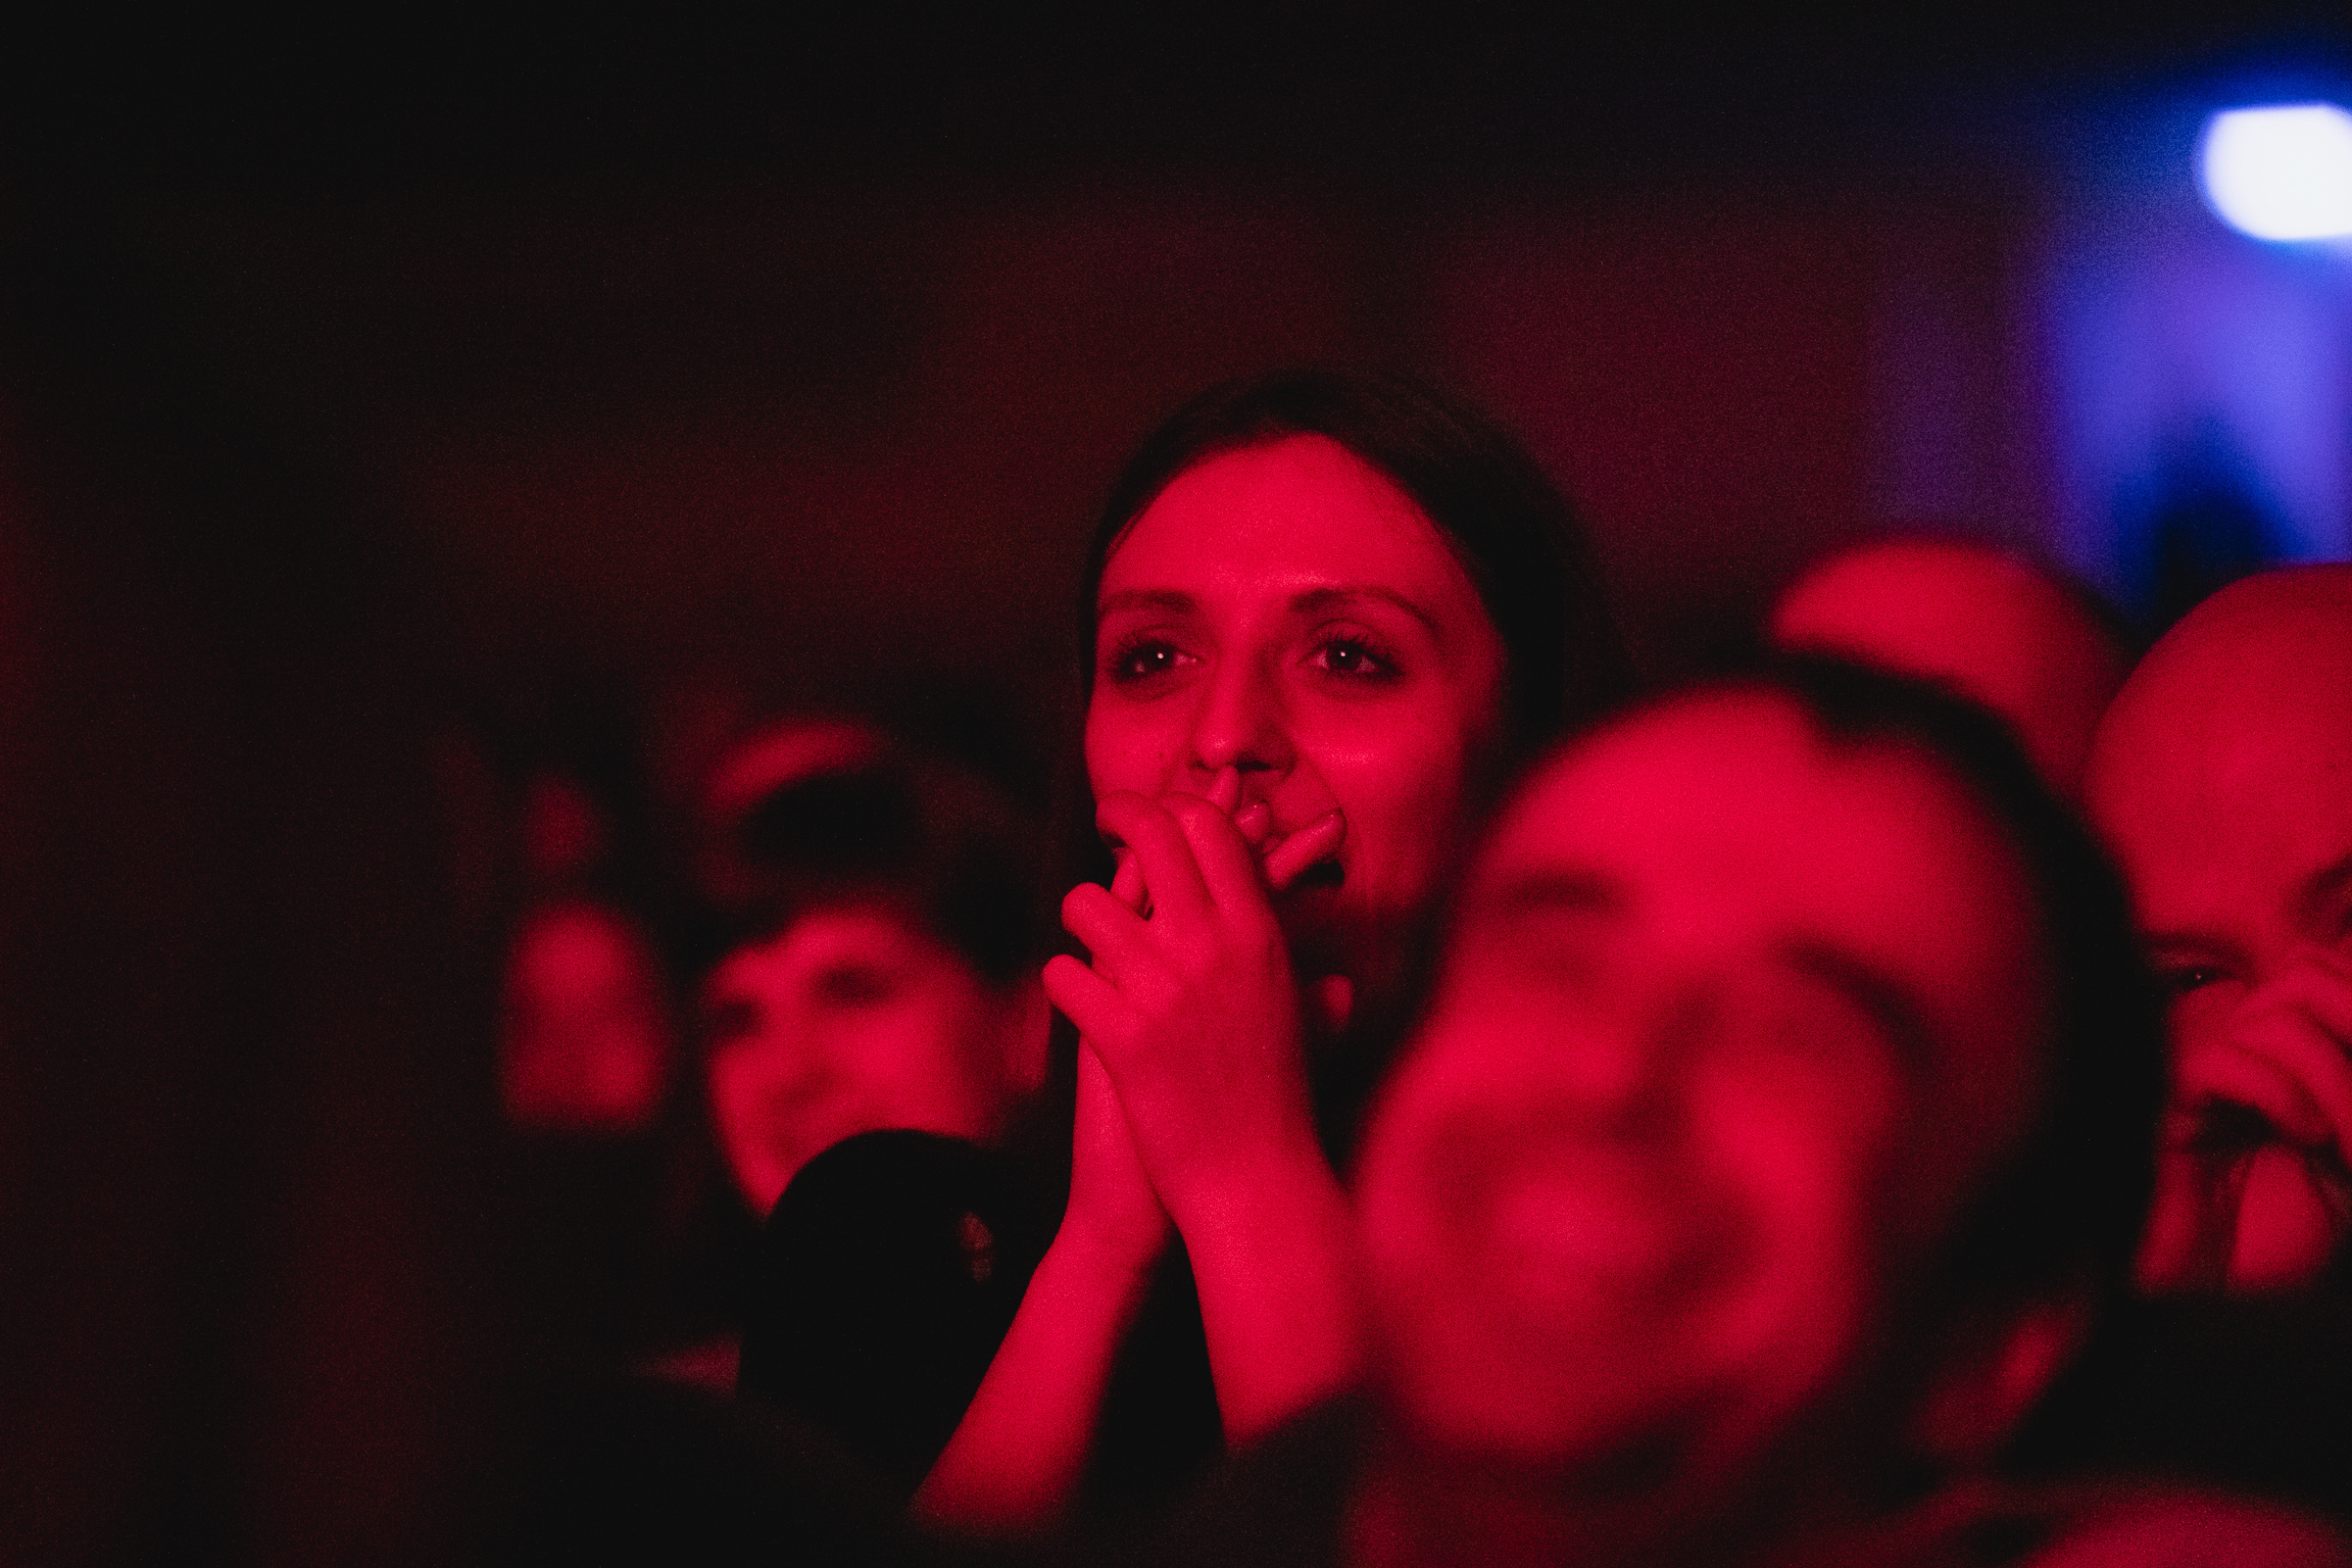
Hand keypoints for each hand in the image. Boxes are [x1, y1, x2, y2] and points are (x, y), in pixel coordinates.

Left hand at [1043, 779, 1340, 1226]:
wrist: (1254, 1185)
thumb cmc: (1276, 1104)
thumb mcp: (1296, 1018)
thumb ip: (1298, 967)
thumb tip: (1313, 934)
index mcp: (1257, 938)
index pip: (1211, 831)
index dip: (1173, 809)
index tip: (1152, 816)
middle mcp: (1213, 951)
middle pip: (1153, 837)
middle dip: (1119, 817)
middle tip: (1104, 821)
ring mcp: (1165, 992)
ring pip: (1088, 905)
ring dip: (1081, 918)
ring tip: (1089, 938)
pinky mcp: (1123, 1039)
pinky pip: (1064, 975)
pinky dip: (1063, 985)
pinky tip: (1075, 997)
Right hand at [2141, 959, 2351, 1289]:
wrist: (2235, 1299)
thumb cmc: (2295, 1239)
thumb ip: (2351, 1087)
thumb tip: (2345, 989)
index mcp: (2298, 1048)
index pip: (2326, 967)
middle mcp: (2251, 1045)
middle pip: (2307, 971)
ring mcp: (2209, 1070)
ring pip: (2275, 1015)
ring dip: (2334, 1078)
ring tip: (2340, 1141)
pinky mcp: (2170, 1106)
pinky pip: (2223, 1060)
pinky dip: (2279, 1092)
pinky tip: (2300, 1136)